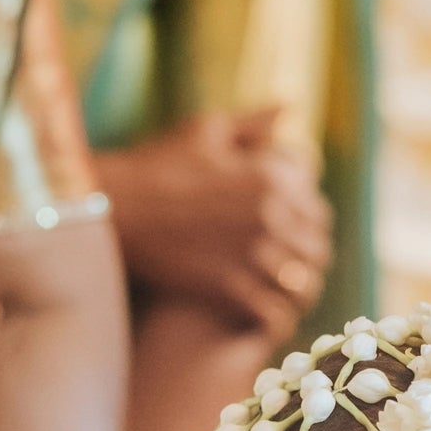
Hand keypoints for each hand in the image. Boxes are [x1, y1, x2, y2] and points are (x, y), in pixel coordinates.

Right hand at [96, 113, 333, 321]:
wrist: (112, 205)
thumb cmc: (155, 164)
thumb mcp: (206, 130)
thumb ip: (254, 124)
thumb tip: (290, 110)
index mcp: (273, 176)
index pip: (318, 210)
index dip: (307, 224)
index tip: (291, 233)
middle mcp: (272, 214)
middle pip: (317, 248)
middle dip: (305, 258)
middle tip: (287, 267)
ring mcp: (252, 254)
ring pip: (304, 285)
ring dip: (296, 292)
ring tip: (280, 295)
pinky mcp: (227, 288)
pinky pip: (274, 315)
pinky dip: (276, 321)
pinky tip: (263, 320)